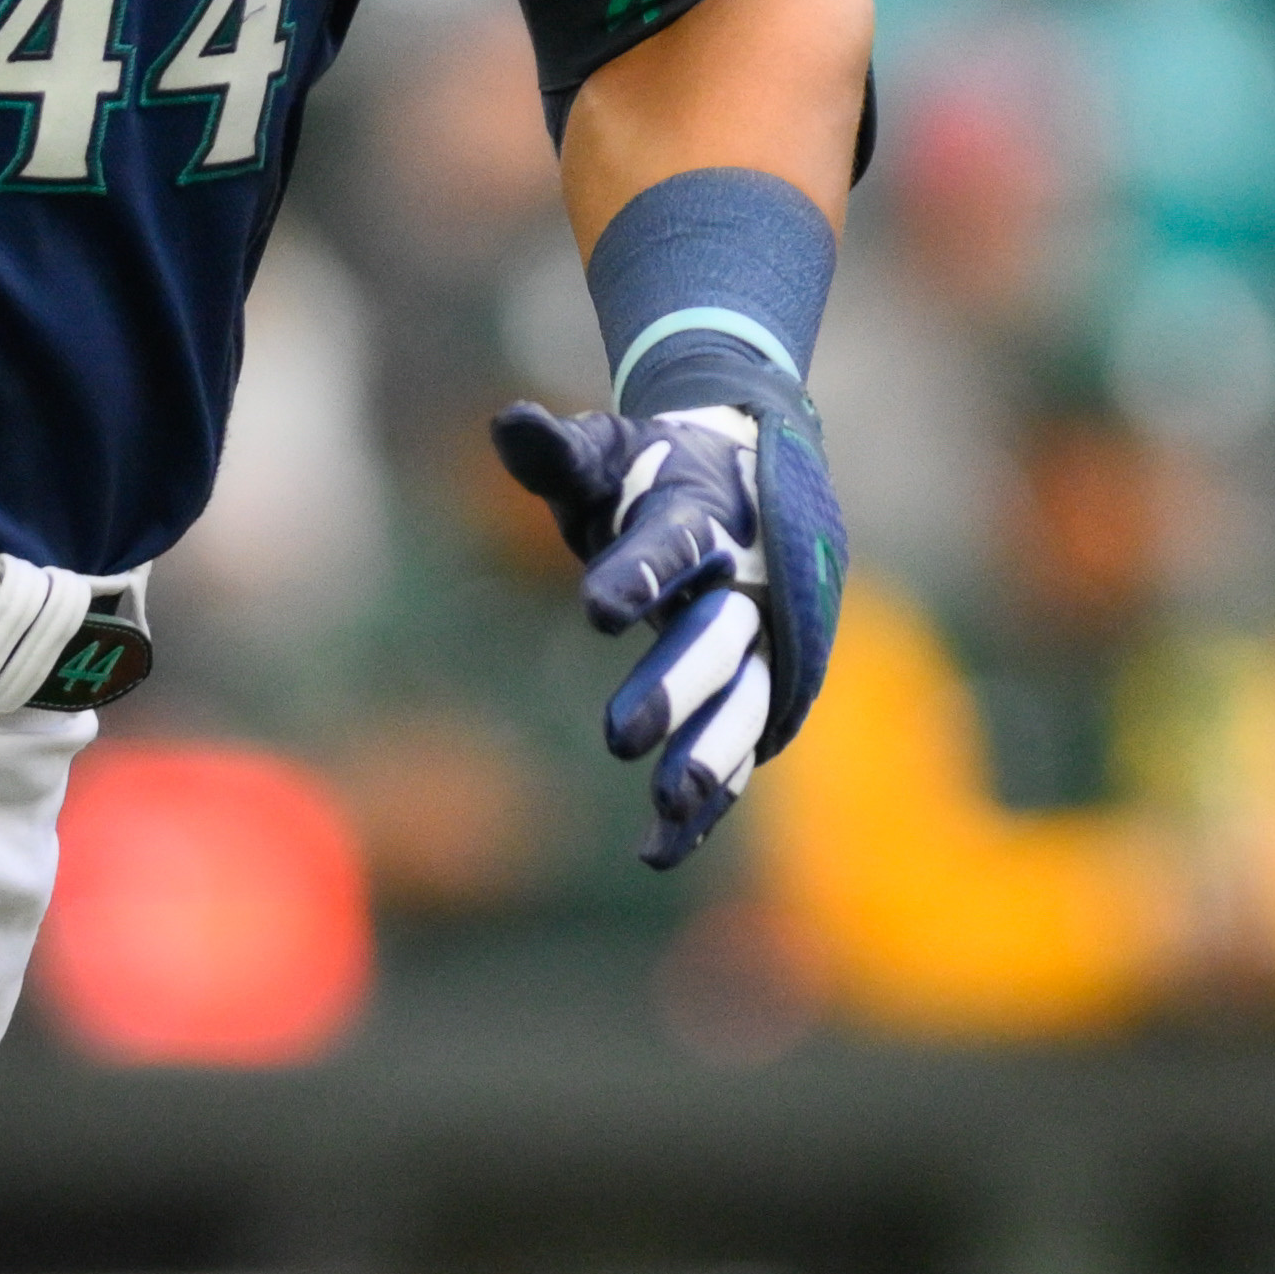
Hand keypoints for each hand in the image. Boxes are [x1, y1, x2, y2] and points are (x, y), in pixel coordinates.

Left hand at [491, 372, 845, 870]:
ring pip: (747, 702)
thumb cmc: (655, 470)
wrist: (747, 474)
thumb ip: (560, 453)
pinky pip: (740, 751)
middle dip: (677, 686)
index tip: (595, 609)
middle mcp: (747, 581)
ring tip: (668, 799)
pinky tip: (658, 850)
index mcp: (704, 515)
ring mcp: (765, 640)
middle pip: (721, 637)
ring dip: (713, 752)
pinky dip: (706, 804)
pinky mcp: (763, 688)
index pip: (672, 546)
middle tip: (619, 734)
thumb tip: (509, 423)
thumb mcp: (606, 453)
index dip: (638, 575)